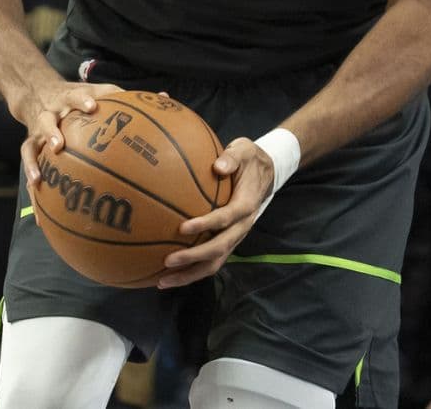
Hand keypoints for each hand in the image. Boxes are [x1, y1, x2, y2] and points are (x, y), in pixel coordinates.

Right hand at [15, 79, 123, 189]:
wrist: (37, 90)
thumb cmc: (78, 96)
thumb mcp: (96, 90)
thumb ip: (121, 95)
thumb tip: (162, 97)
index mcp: (73, 97)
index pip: (78, 95)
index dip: (84, 100)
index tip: (92, 107)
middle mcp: (55, 110)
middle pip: (51, 116)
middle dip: (53, 130)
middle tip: (59, 144)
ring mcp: (42, 124)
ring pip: (37, 135)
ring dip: (40, 150)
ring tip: (45, 166)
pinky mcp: (33, 139)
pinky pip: (28, 153)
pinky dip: (30, 168)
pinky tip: (36, 184)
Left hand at [156, 137, 272, 288]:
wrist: (267, 174)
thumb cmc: (250, 161)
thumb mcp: (244, 150)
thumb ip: (232, 157)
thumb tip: (217, 165)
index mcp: (246, 204)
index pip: (226, 218)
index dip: (206, 224)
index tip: (182, 227)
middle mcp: (242, 226)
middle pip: (220, 248)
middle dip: (194, 258)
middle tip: (167, 260)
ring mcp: (236, 237)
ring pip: (215, 262)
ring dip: (190, 274)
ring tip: (163, 281)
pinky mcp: (229, 242)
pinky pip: (211, 261)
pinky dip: (192, 271)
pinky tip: (169, 274)